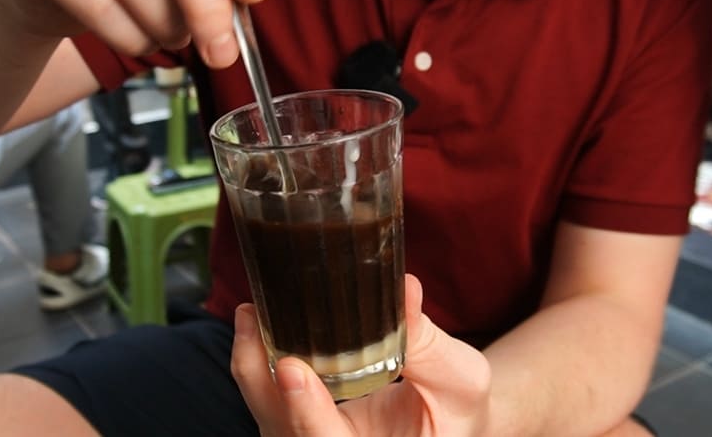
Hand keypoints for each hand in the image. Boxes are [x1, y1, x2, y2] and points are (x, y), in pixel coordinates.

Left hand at [231, 274, 492, 435]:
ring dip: (251, 365)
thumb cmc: (457, 409)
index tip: (290, 369)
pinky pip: (266, 404)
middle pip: (281, 429)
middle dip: (257, 375)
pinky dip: (256, 365)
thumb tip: (405, 288)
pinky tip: (257, 325)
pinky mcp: (297, 428)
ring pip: (266, 414)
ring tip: (251, 313)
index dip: (305, 413)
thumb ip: (429, 344)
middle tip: (253, 316)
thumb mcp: (461, 378)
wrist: (448, 424)